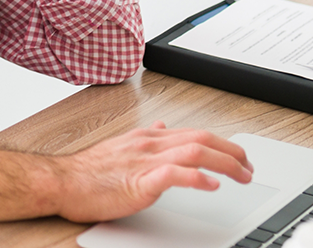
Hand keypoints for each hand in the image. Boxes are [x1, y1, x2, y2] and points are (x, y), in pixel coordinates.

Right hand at [52, 122, 253, 222]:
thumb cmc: (87, 171)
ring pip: (194, 152)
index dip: (221, 143)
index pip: (192, 133)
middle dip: (231, 151)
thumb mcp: (120, 146)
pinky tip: (212, 185)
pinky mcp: (139, 181)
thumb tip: (164, 127)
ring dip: (225, 163)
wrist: (62, 181)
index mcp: (146, 137)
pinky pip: (174, 174)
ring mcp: (145, 161)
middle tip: (249, 167)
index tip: (238, 157)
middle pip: (200, 138)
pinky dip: (197, 177)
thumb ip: (145, 138)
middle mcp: (149, 144)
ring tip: (242, 175)